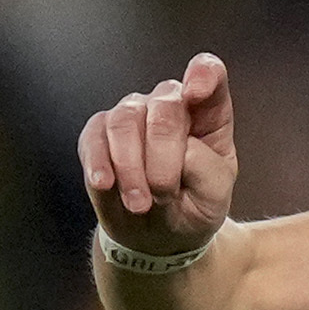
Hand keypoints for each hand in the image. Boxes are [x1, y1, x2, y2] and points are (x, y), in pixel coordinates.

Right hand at [78, 54, 236, 251]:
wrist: (158, 235)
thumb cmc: (193, 206)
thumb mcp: (215, 196)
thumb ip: (206, 168)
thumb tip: (179, 149)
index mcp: (207, 114)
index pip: (209, 74)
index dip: (202, 75)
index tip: (196, 92)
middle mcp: (168, 105)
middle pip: (165, 106)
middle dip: (163, 157)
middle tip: (165, 195)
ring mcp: (132, 115)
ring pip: (125, 120)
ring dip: (131, 167)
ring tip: (140, 203)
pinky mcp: (98, 133)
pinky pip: (93, 136)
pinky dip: (99, 162)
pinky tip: (105, 184)